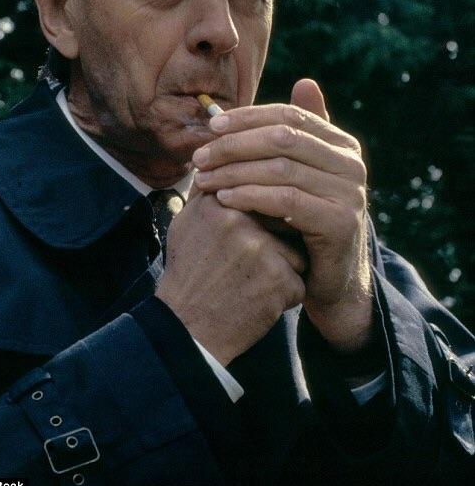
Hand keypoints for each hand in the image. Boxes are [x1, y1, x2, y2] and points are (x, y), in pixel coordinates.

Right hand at [155, 187, 306, 365]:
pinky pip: (300, 279)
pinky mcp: (279, 280)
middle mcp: (239, 220)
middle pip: (283, 217)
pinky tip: (257, 301)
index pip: (264, 192)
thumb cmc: (188, 271)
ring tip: (251, 283)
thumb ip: (208, 188)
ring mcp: (261, 250)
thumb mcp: (187, 221)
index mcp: (217, 200)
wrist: (186, 327)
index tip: (248, 237)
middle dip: (277, 239)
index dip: (263, 217)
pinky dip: (285, 294)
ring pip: (296, 249)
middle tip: (249, 263)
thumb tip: (224, 159)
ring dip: (283, 268)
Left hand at [192, 79, 373, 352]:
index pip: (289, 116)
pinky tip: (223, 199)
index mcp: (341, 145)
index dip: (247, 118)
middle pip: (282, 138)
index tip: (211, 127)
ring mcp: (350, 193)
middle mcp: (351, 164)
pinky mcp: (340, 222)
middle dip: (234, 145)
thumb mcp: (294, 178)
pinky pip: (286, 200)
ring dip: (234, 171)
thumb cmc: (301, 224)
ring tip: (203, 180)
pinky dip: (250, 196)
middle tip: (200, 157)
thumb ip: (293, 137)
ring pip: (281, 168)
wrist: (328, 281)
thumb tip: (304, 79)